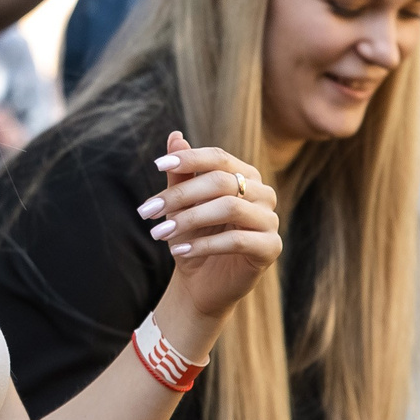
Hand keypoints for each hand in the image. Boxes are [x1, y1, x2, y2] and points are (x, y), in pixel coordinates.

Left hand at [136, 133, 279, 324]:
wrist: (201, 283)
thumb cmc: (193, 237)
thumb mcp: (182, 205)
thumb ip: (181, 174)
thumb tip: (175, 136)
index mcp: (245, 176)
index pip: (219, 158)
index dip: (190, 158)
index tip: (157, 164)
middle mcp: (263, 194)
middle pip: (221, 182)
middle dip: (180, 195)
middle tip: (148, 211)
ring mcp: (270, 220)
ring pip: (230, 208)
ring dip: (189, 219)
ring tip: (160, 233)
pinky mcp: (271, 248)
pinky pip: (237, 240)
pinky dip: (204, 245)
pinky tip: (179, 252)